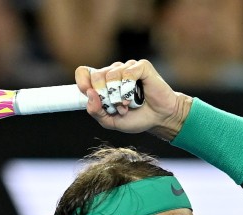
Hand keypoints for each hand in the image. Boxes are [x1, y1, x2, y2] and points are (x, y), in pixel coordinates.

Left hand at [75, 59, 189, 139]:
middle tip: (117, 107)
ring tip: (128, 105)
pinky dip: (129, 89)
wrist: (159, 119)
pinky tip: (136, 96)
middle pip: (96, 75)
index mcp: (103, 83)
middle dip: (105, 96)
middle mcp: (114, 72)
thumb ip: (96, 111)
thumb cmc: (137, 118)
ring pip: (111, 75)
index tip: (89, 94)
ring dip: (119, 96)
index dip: (83, 82)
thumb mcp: (110, 121)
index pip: (83, 72)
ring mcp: (127, 67)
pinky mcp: (141, 66)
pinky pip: (127, 73)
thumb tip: (89, 94)